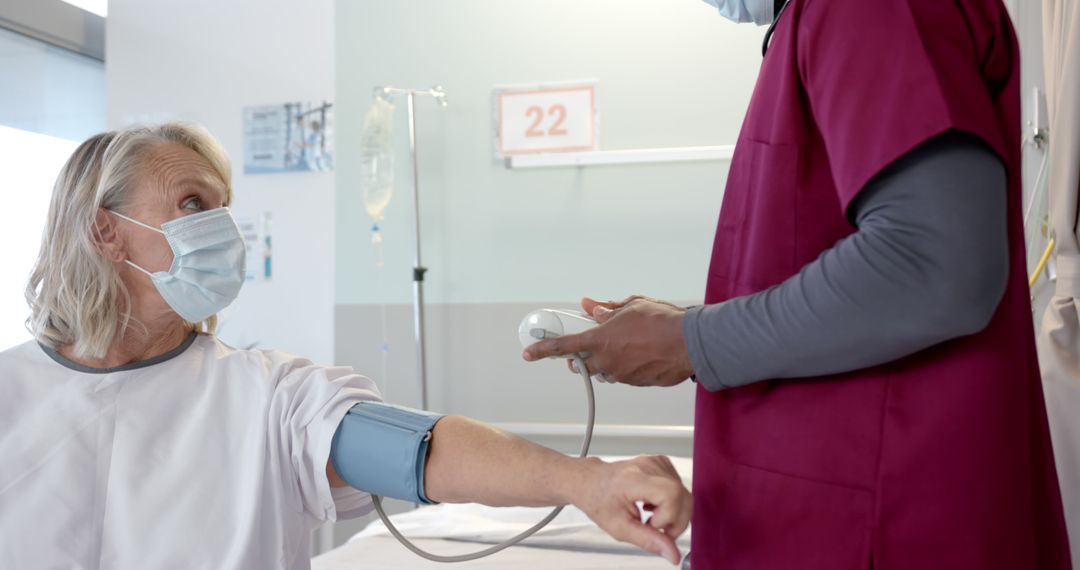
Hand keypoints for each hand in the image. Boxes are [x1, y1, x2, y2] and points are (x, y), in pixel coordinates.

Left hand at [522, 296, 694, 386]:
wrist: (690, 343)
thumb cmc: (662, 321)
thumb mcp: (630, 306)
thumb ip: (606, 309)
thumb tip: (591, 306)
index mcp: (600, 340)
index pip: (563, 347)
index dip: (543, 350)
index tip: (529, 352)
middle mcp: (607, 361)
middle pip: (582, 364)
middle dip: (582, 356)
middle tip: (592, 345)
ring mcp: (622, 375)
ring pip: (604, 371)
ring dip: (608, 360)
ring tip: (628, 344)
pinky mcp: (637, 383)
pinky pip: (624, 375)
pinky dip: (627, 365)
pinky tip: (643, 352)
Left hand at [571, 455, 691, 564]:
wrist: (591, 481)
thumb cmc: (599, 500)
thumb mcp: (619, 527)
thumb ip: (648, 540)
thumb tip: (672, 553)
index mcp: (634, 479)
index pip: (671, 494)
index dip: (668, 517)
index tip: (652, 526)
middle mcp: (648, 466)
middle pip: (683, 496)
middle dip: (675, 521)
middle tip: (656, 530)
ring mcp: (657, 462)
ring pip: (684, 495)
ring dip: (673, 514)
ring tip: (651, 517)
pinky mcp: (662, 463)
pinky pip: (679, 488)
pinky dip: (671, 503)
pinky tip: (653, 505)